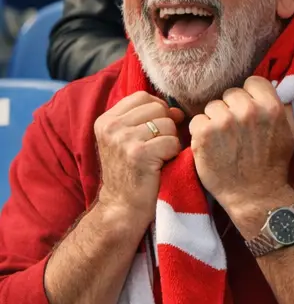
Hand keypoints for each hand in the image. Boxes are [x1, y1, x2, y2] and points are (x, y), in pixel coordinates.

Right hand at [94, 92, 183, 227]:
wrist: (122, 206)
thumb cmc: (132, 171)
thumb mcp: (130, 140)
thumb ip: (148, 119)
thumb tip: (177, 110)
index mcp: (106, 120)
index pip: (143, 96)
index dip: (158, 110)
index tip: (157, 130)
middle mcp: (111, 127)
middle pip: (158, 108)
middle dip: (167, 126)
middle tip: (158, 147)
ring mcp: (123, 139)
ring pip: (168, 124)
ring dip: (171, 141)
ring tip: (158, 157)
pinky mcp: (138, 154)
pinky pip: (172, 142)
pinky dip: (173, 154)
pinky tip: (161, 165)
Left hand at [188, 77, 293, 230]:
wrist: (254, 195)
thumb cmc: (273, 164)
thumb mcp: (291, 132)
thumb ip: (284, 108)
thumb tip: (276, 88)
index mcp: (272, 107)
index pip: (253, 81)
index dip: (251, 95)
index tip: (249, 109)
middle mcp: (248, 110)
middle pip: (231, 93)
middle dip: (232, 108)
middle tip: (236, 129)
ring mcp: (224, 121)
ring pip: (212, 106)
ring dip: (215, 119)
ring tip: (224, 139)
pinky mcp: (204, 134)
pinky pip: (197, 120)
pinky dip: (201, 132)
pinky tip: (212, 145)